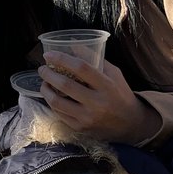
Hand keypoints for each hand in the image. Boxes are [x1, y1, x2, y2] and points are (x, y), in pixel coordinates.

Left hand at [38, 55, 158, 144]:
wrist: (130, 123)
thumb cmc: (120, 94)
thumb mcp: (114, 74)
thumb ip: (95, 60)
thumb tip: (71, 44)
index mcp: (107, 86)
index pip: (81, 68)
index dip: (62, 59)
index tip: (49, 54)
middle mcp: (97, 103)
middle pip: (65, 85)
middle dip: (48, 74)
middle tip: (42, 68)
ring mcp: (87, 118)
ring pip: (57, 102)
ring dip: (45, 89)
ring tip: (44, 82)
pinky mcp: (80, 128)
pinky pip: (59, 113)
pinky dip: (51, 102)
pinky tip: (51, 95)